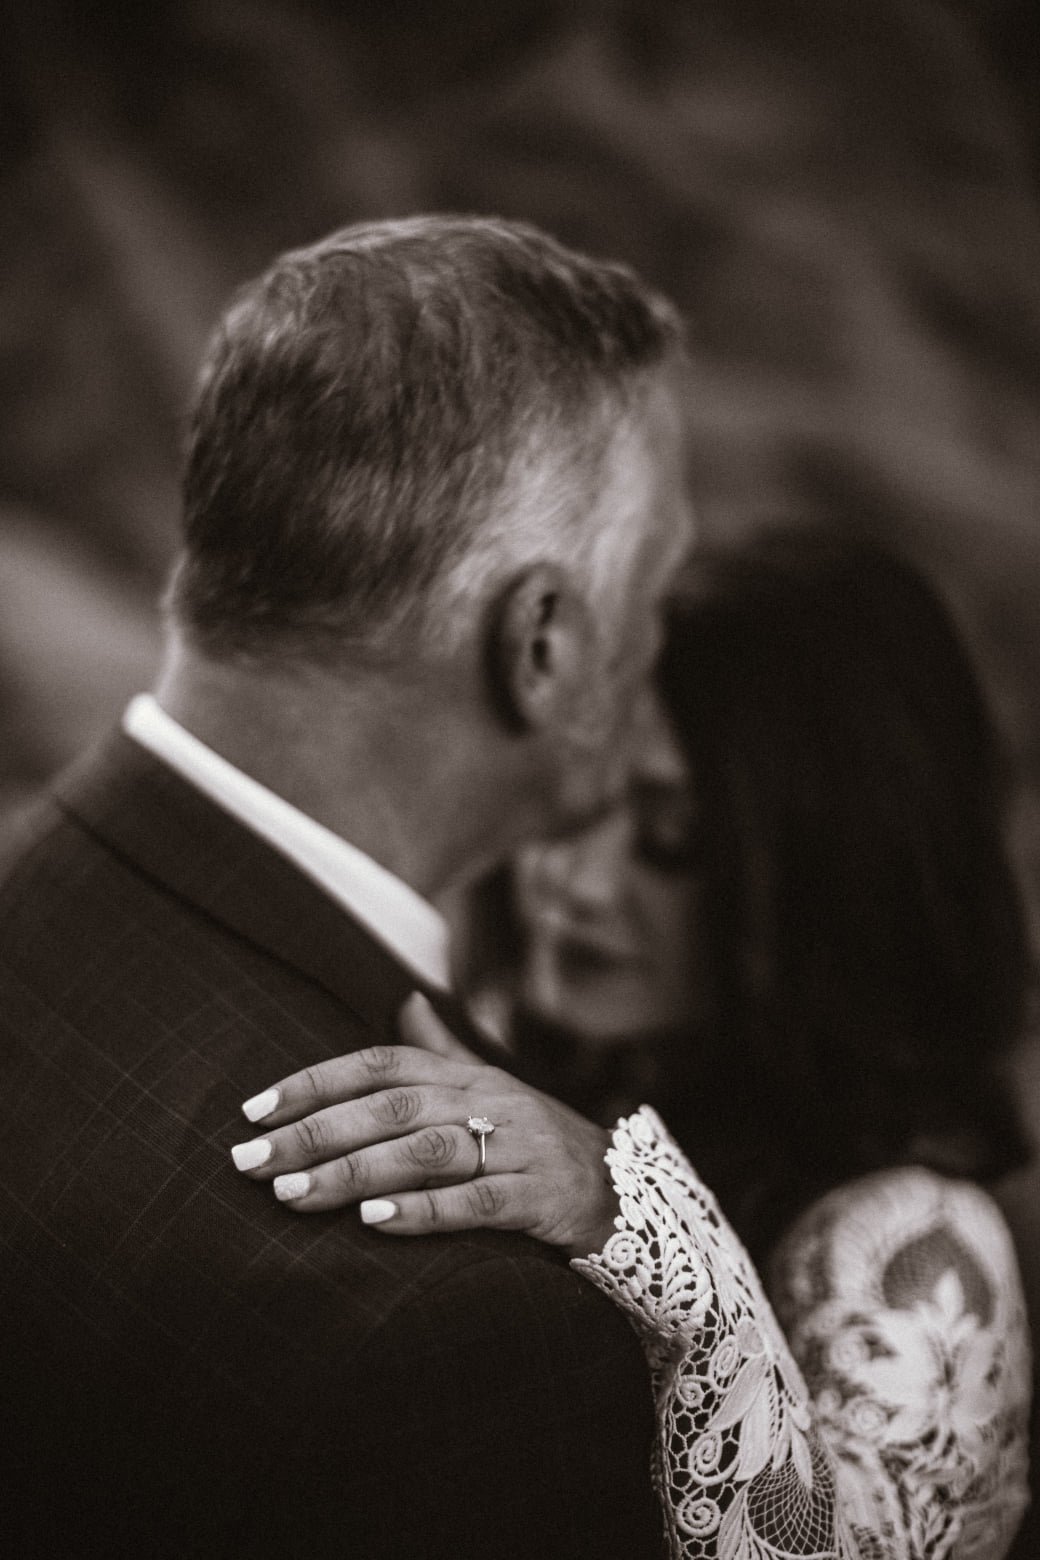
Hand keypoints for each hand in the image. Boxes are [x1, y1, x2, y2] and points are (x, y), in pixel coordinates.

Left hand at [230, 994, 618, 1257]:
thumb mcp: (494, 1094)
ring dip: (353, 1172)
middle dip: (315, 1132)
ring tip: (292, 1194)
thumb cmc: (541, 1146)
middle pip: (392, 1106)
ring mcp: (520, 1146)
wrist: (632, 1197)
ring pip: (425, 1151)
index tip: (253, 1109)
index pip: (382, 1063)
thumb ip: (444, 1053)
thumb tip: (405, 1003)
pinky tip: (373, 1222)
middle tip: (249, 1162)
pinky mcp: (543, 1197)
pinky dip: (423, 1210)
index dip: (316, 1081)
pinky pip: (478, 1201)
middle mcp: (491, 1101)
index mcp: (470, 1076)